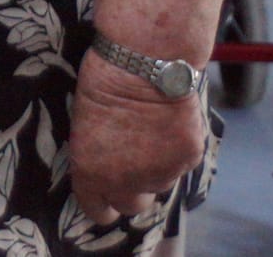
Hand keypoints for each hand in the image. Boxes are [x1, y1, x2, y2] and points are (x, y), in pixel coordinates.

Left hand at [66, 48, 205, 225]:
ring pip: (160, 185)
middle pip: (132, 206)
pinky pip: (182, 165)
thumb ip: (97, 157)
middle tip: (132, 163)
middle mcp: (127, 182)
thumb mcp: (84, 124)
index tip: (105, 192)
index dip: (102, 201)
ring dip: (156, 169)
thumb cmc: (103, 80)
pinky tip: (170, 124)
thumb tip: (106, 165)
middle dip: (131, 189)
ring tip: (152, 135)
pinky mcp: (188, 159)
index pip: (98, 210)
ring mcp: (161, 173)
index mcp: (92, 173)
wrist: (145, 61)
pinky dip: (177, 151)